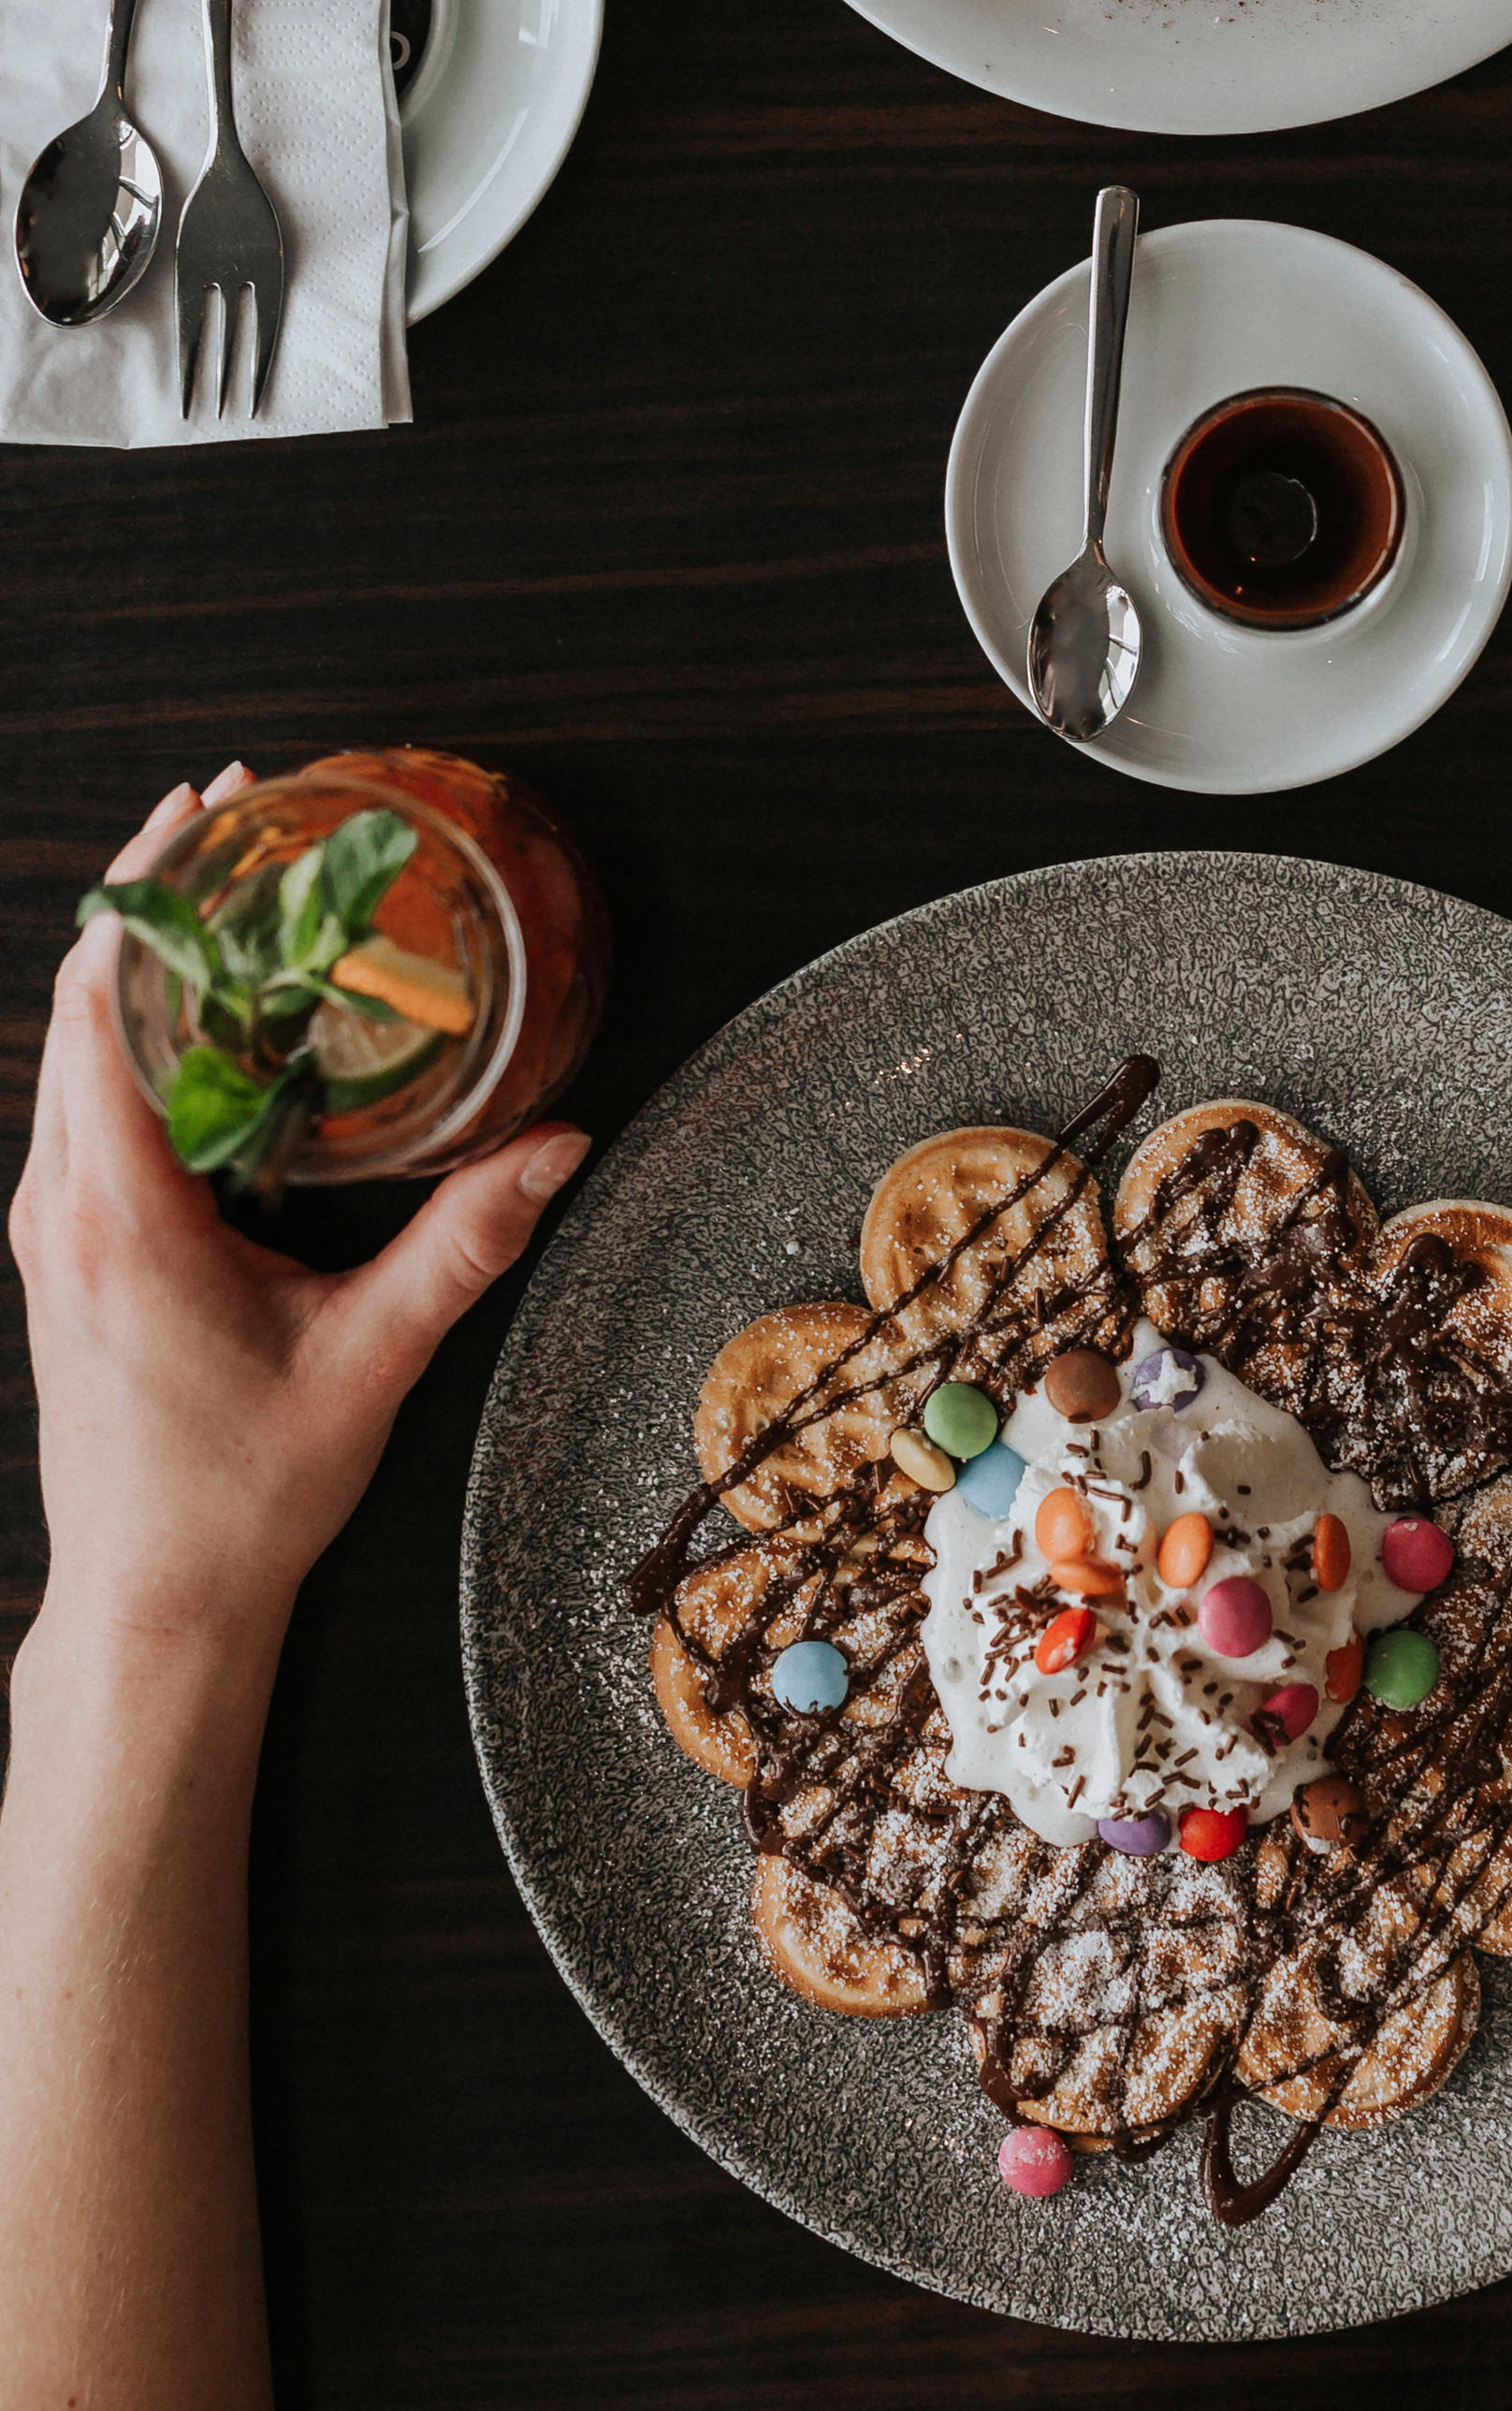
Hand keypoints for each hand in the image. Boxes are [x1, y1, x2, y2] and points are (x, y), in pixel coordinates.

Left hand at [9, 767, 590, 1668]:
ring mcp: (54, 1226)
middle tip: (245, 814)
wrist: (151, 1602)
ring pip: (77, 1048)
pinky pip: (89, 1101)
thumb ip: (464, 1243)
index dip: (154, 892)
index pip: (105, 1004)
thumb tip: (557, 1147)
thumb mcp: (371, 1361)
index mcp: (123, 1213)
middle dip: (161, 895)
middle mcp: (66, 1204)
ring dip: (150, 962)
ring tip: (242, 895)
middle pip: (82, 1000)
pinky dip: (144, 1032)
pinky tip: (223, 1018)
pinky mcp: (69, 1248)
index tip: (211, 808)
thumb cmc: (238, 1498)